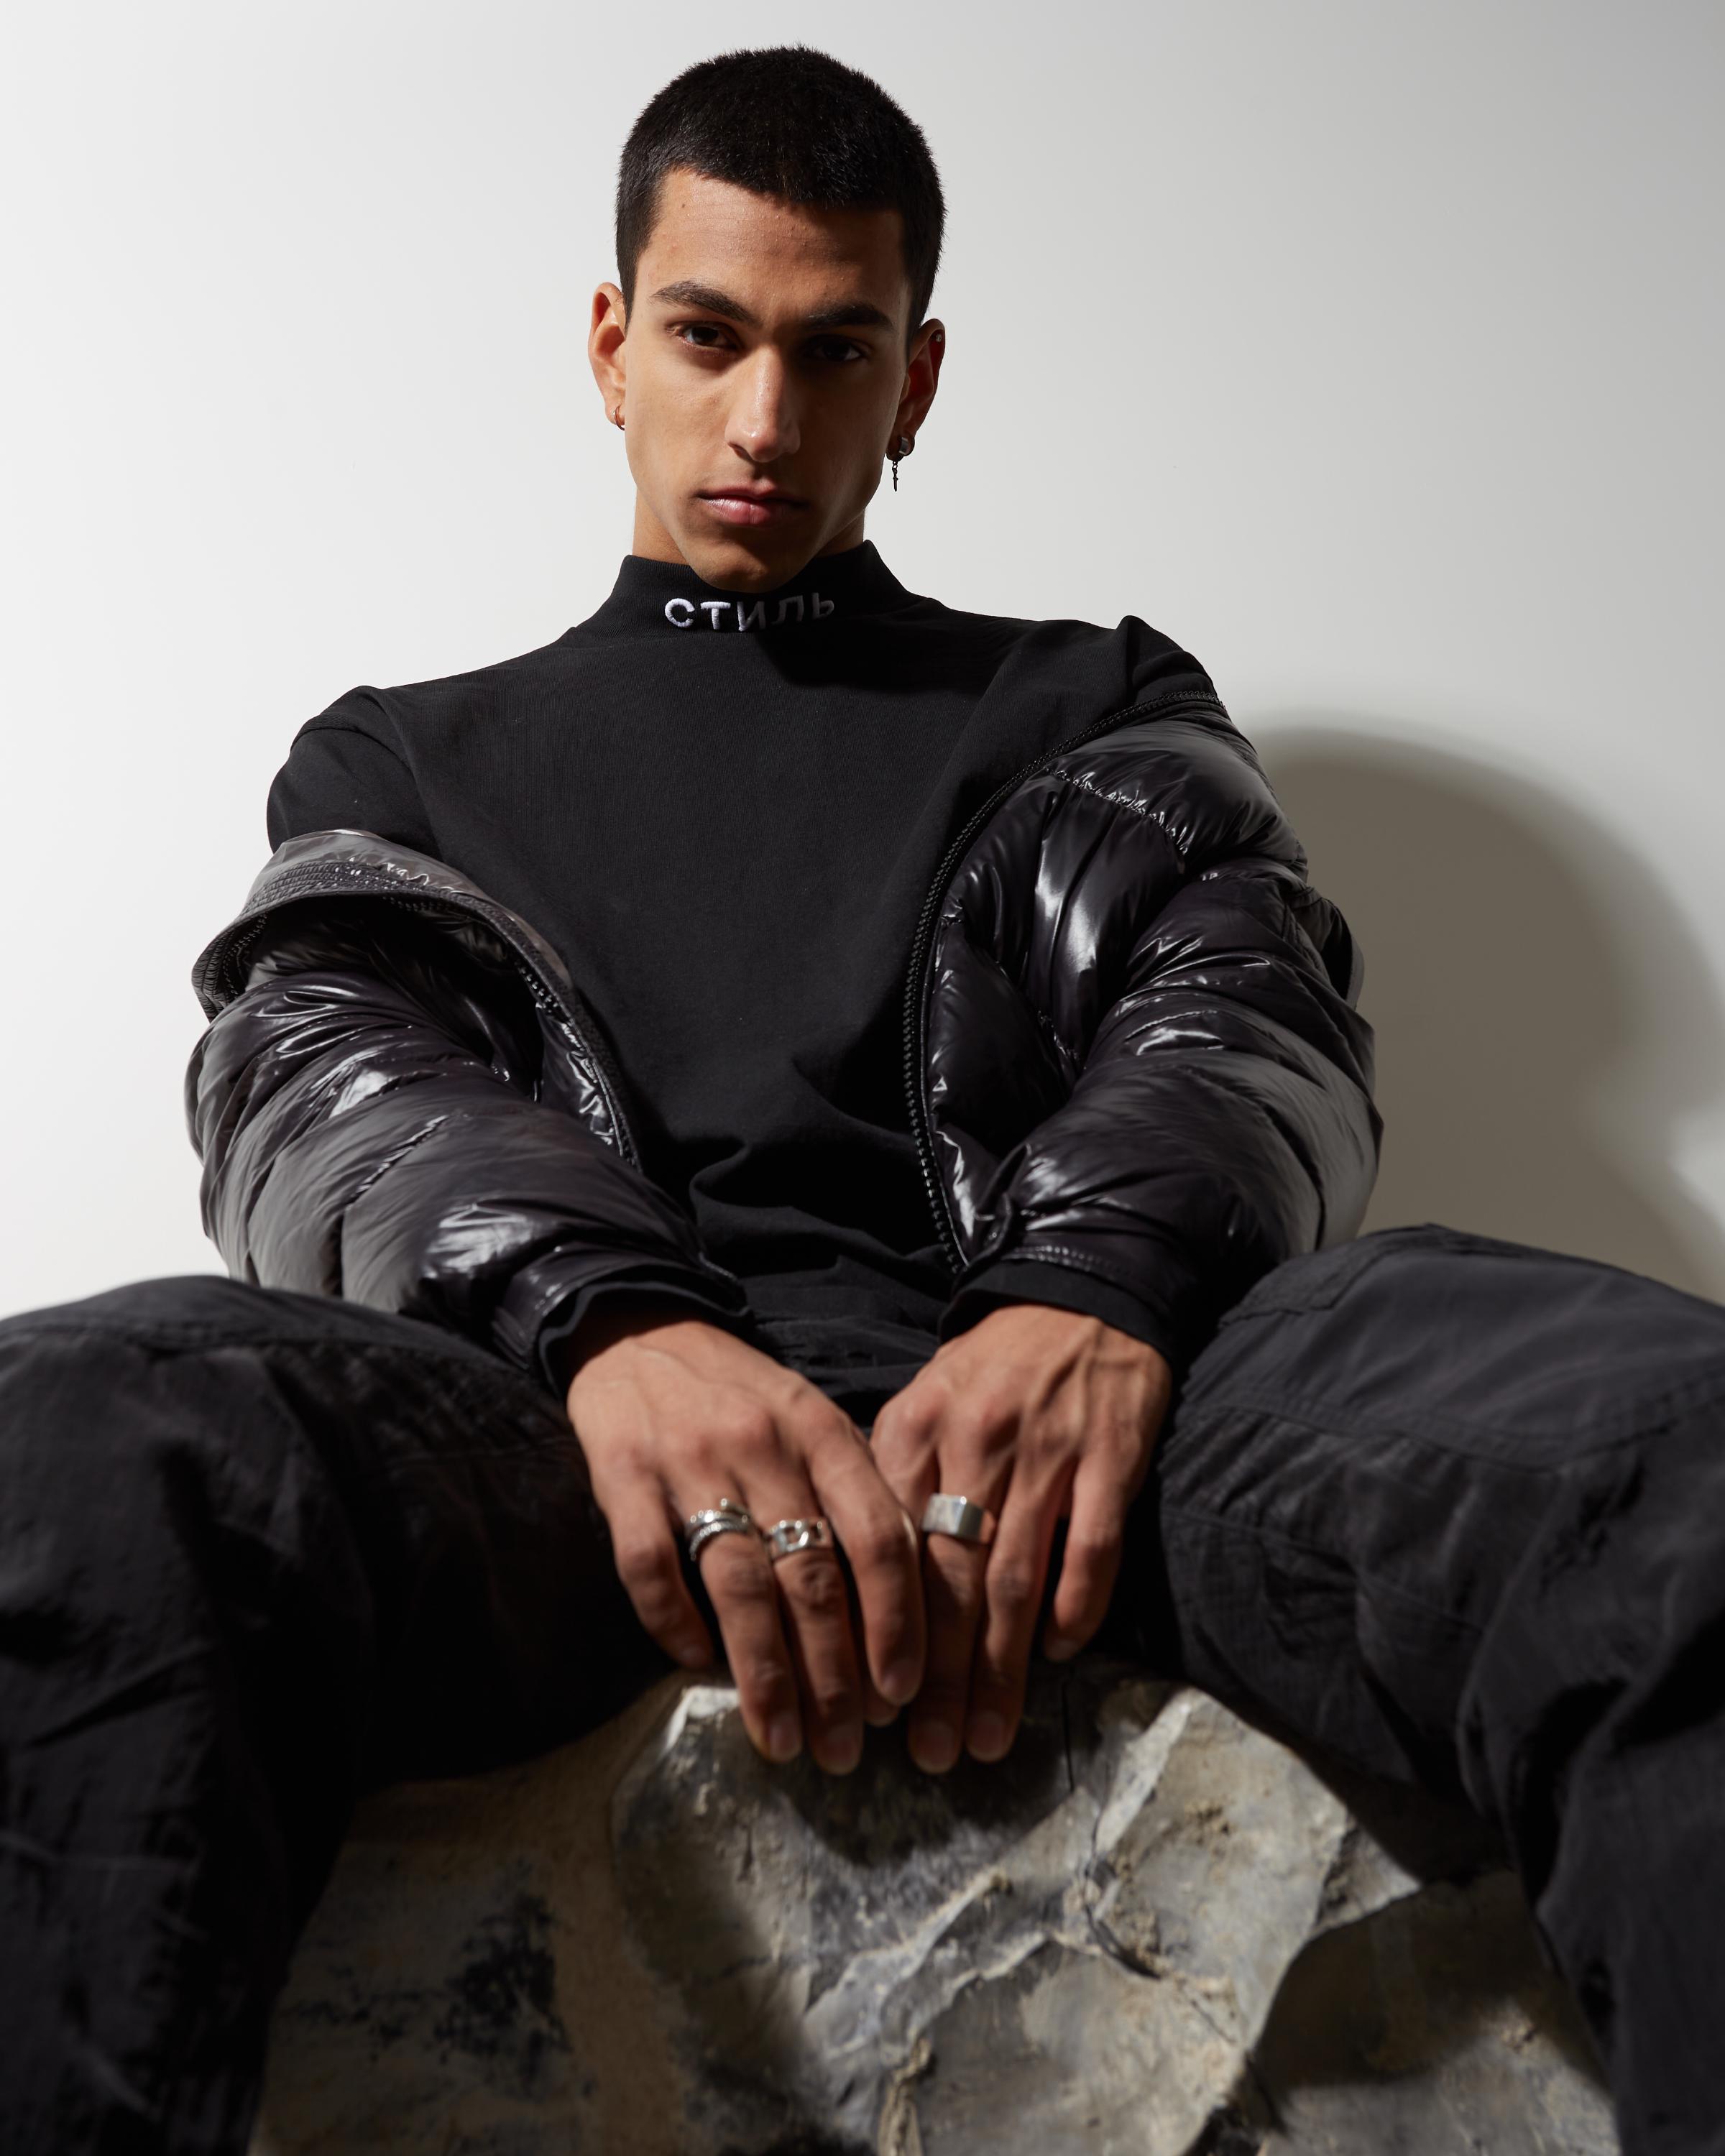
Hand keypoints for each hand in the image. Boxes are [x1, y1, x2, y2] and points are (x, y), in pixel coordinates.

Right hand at [566, 1304, 924, 1772]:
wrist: (641, 1333)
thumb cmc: (742, 1395)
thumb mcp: (812, 1422)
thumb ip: (855, 1494)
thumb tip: (907, 1605)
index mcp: (822, 1434)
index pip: (879, 1537)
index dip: (897, 1622)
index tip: (903, 1693)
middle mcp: (765, 1447)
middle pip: (812, 1577)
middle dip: (835, 1675)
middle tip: (846, 1746)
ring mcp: (691, 1462)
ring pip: (739, 1585)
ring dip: (765, 1673)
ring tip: (782, 1738)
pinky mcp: (623, 1476)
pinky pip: (650, 1566)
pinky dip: (673, 1624)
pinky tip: (694, 1665)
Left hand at [870, 1303, 1170, 1771]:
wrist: (1084, 1292)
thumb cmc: (996, 1363)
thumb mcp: (925, 1399)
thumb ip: (894, 1476)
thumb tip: (860, 1574)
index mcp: (917, 1428)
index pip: (891, 1550)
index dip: (880, 1632)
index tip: (872, 1701)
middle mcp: (978, 1442)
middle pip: (951, 1581)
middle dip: (938, 1677)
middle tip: (928, 1750)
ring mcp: (1050, 1452)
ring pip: (1016, 1577)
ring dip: (1000, 1667)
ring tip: (987, 1734)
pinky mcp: (1114, 1457)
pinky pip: (1092, 1546)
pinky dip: (1075, 1605)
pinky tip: (1057, 1652)